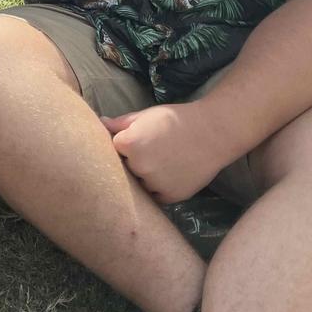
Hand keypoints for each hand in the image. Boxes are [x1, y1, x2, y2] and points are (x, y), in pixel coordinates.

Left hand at [101, 102, 227, 203]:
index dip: (126, 143)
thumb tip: (100, 123)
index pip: (114, 148)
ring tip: (166, 160)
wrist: (212, 133)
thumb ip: (120, 123)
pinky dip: (160, 187)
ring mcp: (154, 184)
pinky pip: (155, 196)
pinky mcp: (169, 196)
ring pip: (140, 184)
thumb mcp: (146, 115)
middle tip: (155, 149)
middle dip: (135, 161)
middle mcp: (139, 166)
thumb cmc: (176, 119)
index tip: (139, 138)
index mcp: (129, 143)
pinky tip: (172, 172)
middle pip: (126, 168)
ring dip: (147, 176)